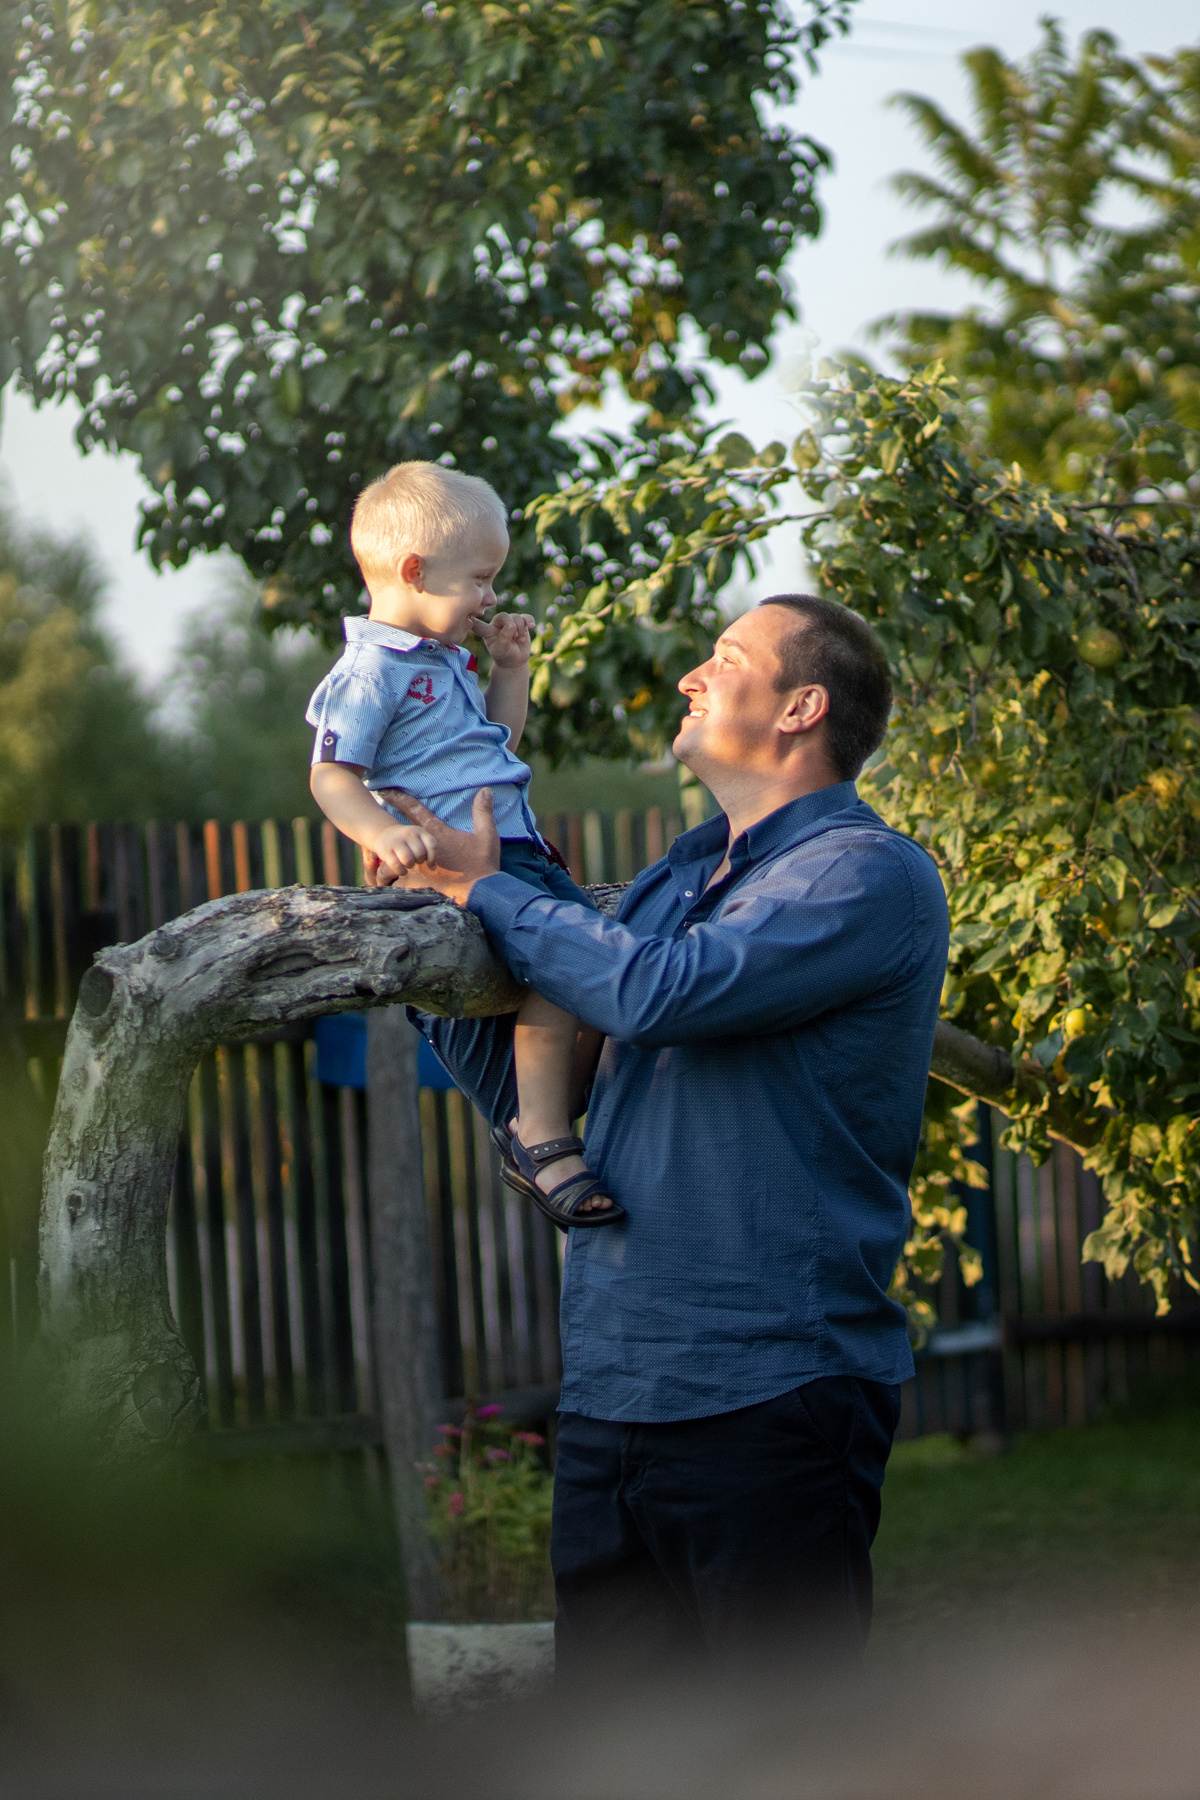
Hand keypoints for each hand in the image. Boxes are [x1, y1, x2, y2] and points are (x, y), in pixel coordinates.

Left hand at [363, 788, 500, 904]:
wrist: (481, 892)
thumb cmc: (483, 864)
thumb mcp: (487, 835)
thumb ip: (482, 812)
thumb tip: (485, 790)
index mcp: (436, 834)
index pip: (414, 810)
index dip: (398, 799)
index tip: (385, 792)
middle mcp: (421, 850)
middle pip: (395, 840)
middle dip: (387, 841)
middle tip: (377, 845)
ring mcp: (416, 869)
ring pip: (390, 864)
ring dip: (387, 866)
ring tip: (383, 873)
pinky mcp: (415, 886)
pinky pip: (393, 884)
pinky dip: (391, 885)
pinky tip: (390, 889)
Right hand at [373, 821, 437, 880]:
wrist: (384, 833)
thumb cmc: (406, 842)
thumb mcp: (418, 839)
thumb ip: (428, 850)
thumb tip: (433, 868)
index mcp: (419, 831)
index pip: (432, 845)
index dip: (433, 858)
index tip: (430, 865)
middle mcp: (408, 833)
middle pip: (420, 854)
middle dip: (419, 861)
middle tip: (414, 861)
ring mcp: (396, 841)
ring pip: (408, 860)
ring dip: (410, 865)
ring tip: (408, 865)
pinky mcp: (385, 849)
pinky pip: (396, 865)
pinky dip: (401, 871)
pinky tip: (402, 871)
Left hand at [471, 609, 534, 667]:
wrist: (515, 659)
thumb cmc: (504, 655)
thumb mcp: (501, 649)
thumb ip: (503, 637)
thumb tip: (511, 624)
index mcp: (487, 631)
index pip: (479, 623)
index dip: (474, 619)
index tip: (470, 615)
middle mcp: (496, 624)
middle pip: (503, 616)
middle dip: (511, 625)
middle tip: (514, 636)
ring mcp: (509, 622)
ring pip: (516, 617)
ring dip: (520, 628)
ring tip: (519, 639)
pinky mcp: (521, 622)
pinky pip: (526, 617)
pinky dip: (529, 622)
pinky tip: (531, 627)